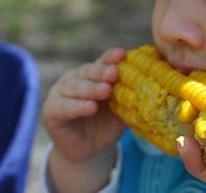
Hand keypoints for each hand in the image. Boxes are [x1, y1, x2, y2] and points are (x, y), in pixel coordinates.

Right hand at [42, 48, 126, 162]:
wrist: (91, 150)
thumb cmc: (109, 123)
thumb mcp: (123, 108)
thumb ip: (133, 94)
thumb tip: (155, 81)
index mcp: (93, 74)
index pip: (102, 62)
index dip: (111, 57)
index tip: (122, 54)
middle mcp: (75, 79)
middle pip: (87, 71)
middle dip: (101, 72)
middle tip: (114, 73)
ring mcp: (60, 93)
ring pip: (74, 87)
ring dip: (90, 88)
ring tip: (105, 90)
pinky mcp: (51, 111)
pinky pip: (63, 107)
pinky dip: (77, 106)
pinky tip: (90, 107)